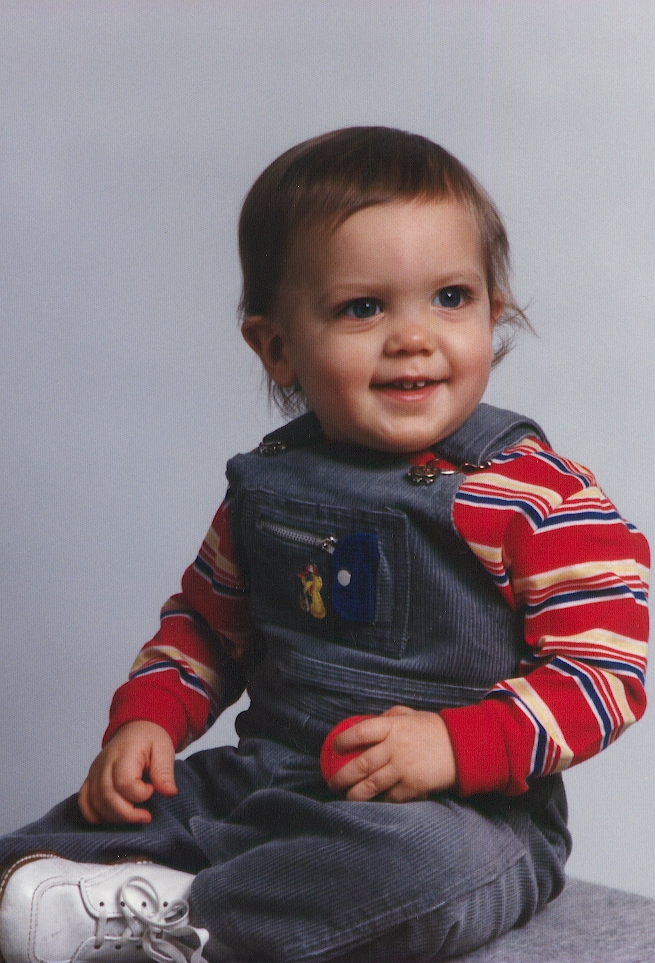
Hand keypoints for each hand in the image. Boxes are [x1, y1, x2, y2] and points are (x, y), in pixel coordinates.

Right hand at [78, 720, 176, 824]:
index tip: (152, 790)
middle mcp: (105, 762)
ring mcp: (95, 771)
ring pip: (96, 802)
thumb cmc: (150, 739)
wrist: (136, 728)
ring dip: (114, 817)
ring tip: (133, 817)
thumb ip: (164, 772)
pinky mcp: (90, 778)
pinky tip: (110, 819)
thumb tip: (169, 792)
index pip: (125, 782)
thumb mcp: (164, 749)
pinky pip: (84, 801)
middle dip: (127, 813)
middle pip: (108, 796)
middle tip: (145, 817)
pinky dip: (93, 815)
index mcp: (124, 753)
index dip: (140, 794)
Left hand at [326, 706, 456, 802]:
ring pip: (370, 786)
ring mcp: (403, 770)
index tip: (334, 748)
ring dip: (353, 794)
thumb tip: (371, 720)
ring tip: (345, 797)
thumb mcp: (413, 715)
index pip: (360, 732)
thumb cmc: (435, 730)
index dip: (344, 740)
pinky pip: (389, 798)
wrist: (464, 749)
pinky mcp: (412, 788)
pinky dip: (377, 801)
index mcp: (393, 727)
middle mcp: (394, 748)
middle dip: (341, 776)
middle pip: (361, 764)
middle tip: (332, 782)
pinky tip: (370, 803)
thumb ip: (391, 717)